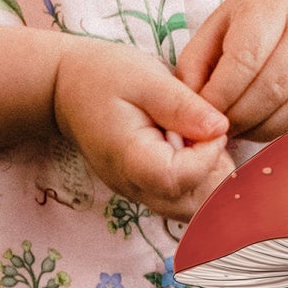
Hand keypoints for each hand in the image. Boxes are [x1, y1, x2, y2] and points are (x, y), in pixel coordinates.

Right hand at [52, 39, 233, 221]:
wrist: (67, 88)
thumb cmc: (103, 76)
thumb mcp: (145, 78)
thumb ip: (182, 105)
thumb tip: (220, 128)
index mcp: (129, 158)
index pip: (178, 180)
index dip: (207, 155)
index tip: (212, 126)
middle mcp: (133, 186)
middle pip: (192, 207)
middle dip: (216, 172)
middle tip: (209, 134)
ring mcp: (139, 194)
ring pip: (192, 211)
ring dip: (211, 179)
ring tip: (200, 140)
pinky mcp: (147, 190)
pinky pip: (183, 201)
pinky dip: (201, 182)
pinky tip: (194, 150)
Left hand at [173, 0, 287, 142]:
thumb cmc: (252, 27)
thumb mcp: (217, 30)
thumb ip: (195, 64)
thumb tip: (190, 107)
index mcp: (271, 4)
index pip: (244, 60)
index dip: (219, 96)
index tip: (203, 114)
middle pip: (272, 88)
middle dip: (239, 117)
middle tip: (220, 129)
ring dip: (262, 129)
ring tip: (242, 128)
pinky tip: (268, 127)